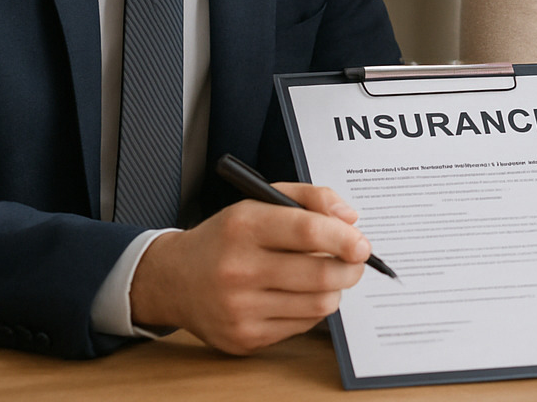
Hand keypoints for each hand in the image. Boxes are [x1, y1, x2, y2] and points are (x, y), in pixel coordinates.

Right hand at [130, 182, 369, 353]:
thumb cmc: (227, 237)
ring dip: (333, 290)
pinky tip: (299, 295)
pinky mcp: (244, 338)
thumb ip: (309, 199)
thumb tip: (350, 219)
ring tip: (325, 276)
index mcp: (243, 227)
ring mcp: (239, 309)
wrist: (174, 279)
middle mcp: (238, 269)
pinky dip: (311, 309)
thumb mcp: (259, 201)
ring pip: (317, 304)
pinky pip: (302, 326)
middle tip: (354, 262)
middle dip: (350, 269)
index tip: (362, 244)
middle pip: (320, 275)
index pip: (307, 231)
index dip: (344, 238)